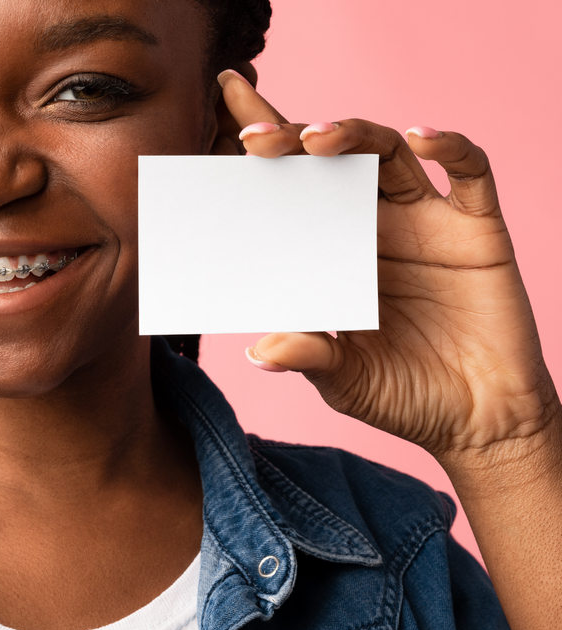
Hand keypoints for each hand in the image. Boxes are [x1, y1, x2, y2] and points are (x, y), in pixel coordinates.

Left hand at [215, 69, 560, 470]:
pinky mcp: (476, 230)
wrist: (479, 422)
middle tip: (254, 139)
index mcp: (333, 252)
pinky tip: (420, 139)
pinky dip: (449, 147)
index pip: (292, 191)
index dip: (265, 160)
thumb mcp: (345, 381)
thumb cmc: (404, 396)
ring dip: (352, 136)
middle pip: (332, 160)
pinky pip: (469, 172)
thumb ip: (309, 356)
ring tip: (315, 139)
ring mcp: (426, 223)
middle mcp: (375, 226)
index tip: (223, 137)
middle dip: (292, 139)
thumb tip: (259, 352)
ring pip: (387, 154)